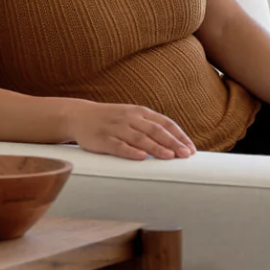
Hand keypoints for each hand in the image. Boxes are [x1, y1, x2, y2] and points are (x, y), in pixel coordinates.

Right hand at [67, 100, 196, 161]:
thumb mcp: (131, 117)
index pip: (165, 123)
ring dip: (156, 147)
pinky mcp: (103, 139)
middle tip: (186, 155)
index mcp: (140, 112)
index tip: (191, 149)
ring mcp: (116, 128)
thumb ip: (149, 127)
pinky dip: (130, 151)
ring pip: (140, 138)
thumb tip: (174, 144)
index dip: (179, 136)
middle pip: (155, 130)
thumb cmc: (110, 120)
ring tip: (169, 157)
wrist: (79, 116)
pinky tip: (141, 157)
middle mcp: (130, 118)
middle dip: (172, 143)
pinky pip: (118, 145)